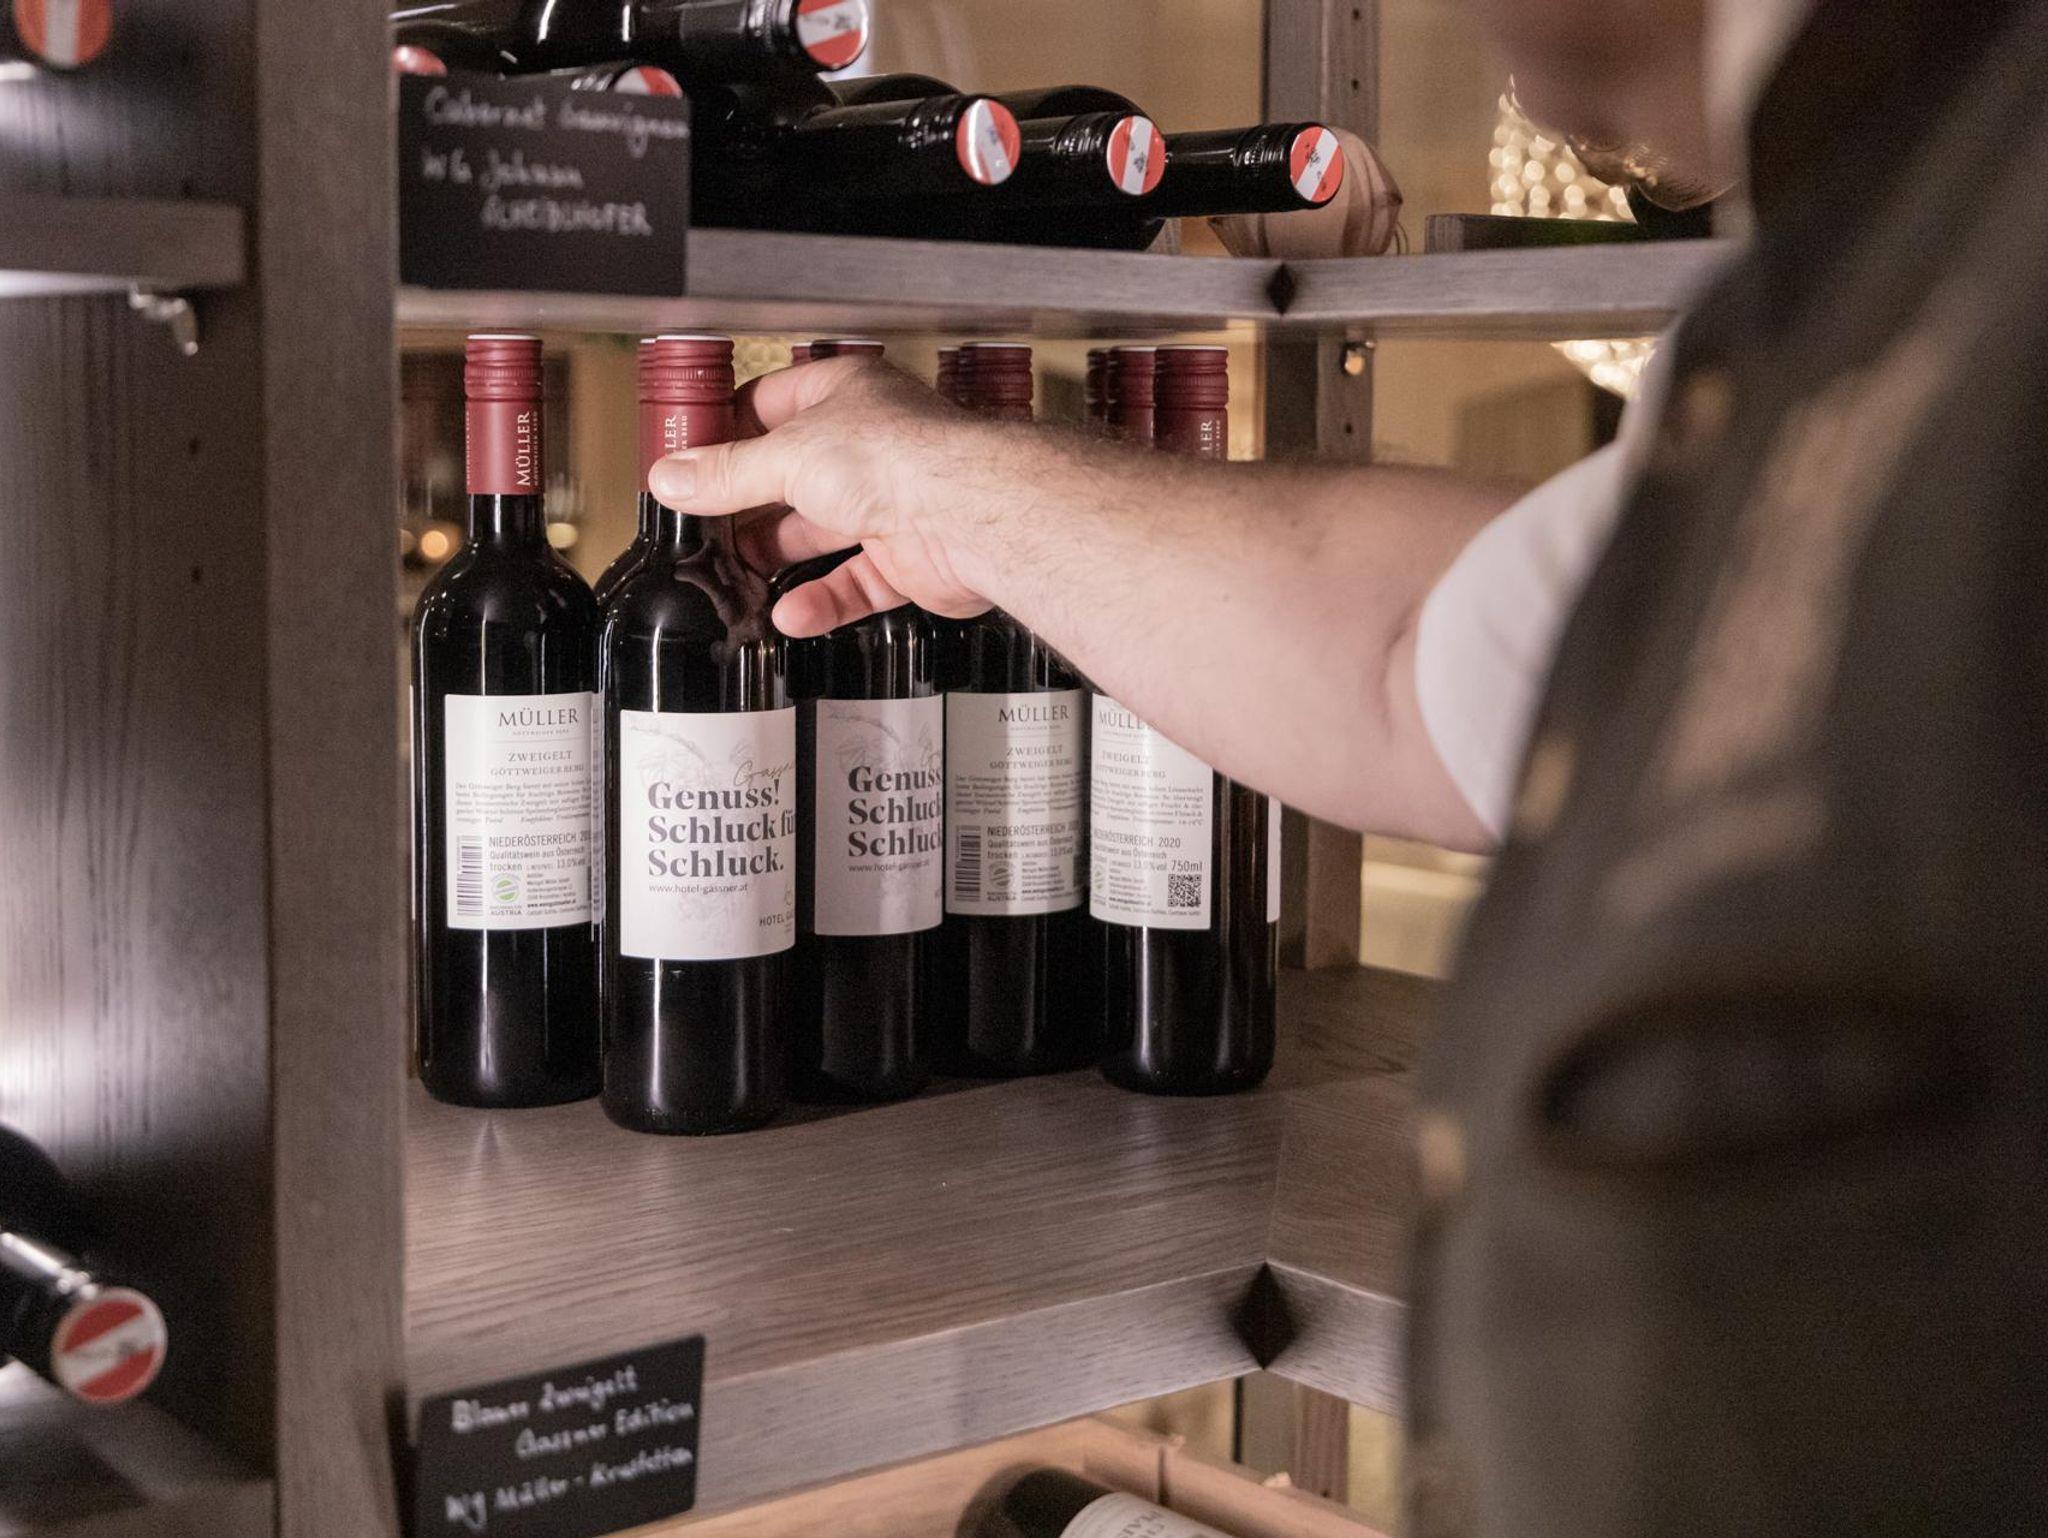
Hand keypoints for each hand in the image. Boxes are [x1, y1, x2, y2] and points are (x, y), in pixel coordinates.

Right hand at [648, 357, 999, 635]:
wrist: (970, 514)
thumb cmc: (901, 457)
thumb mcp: (787, 458)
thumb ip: (727, 474)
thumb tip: (673, 478)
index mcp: (843, 394)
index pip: (769, 404)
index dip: (727, 432)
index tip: (687, 462)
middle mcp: (869, 445)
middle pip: (792, 476)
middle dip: (748, 506)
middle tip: (704, 529)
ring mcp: (891, 502)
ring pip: (822, 533)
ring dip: (779, 557)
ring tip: (735, 576)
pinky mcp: (908, 558)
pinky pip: (855, 582)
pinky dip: (822, 600)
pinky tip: (790, 613)